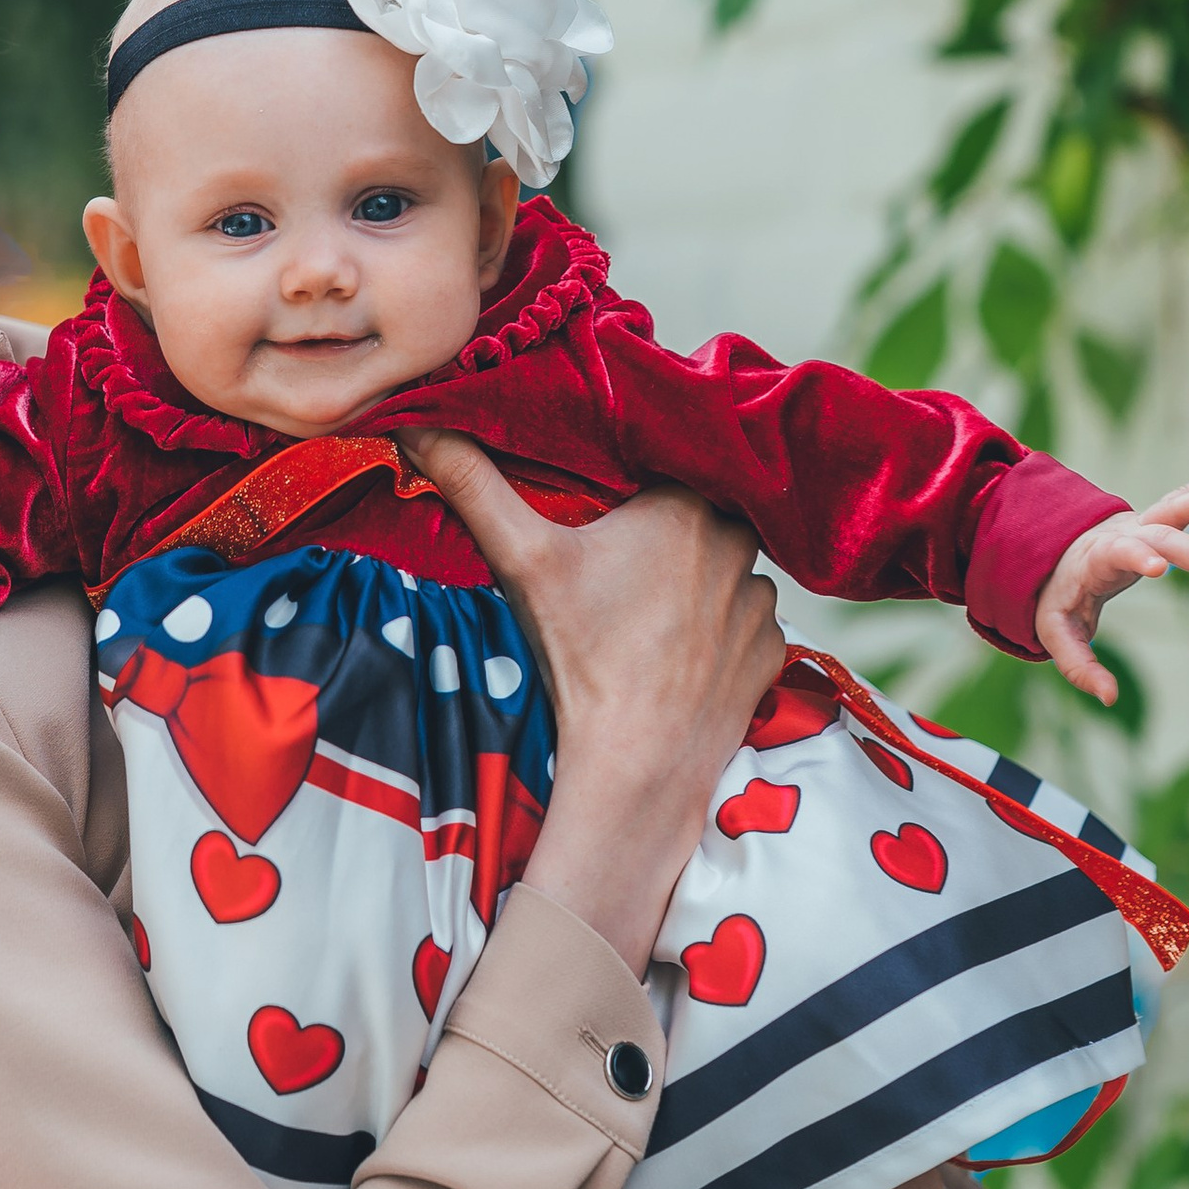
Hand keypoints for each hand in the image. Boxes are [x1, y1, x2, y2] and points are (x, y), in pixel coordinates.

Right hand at [410, 437, 784, 972]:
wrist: (638, 763)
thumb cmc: (582, 656)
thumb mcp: (523, 560)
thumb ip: (474, 483)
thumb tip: (416, 425)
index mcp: (687, 504)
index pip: (663, 469)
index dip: (632, 488)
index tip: (603, 512)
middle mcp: (739, 543)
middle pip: (697, 518)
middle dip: (663, 535)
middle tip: (617, 568)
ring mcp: (761, 600)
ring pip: (726, 568)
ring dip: (697, 581)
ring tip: (647, 614)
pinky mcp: (772, 649)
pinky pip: (746, 620)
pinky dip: (719, 629)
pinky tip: (679, 650)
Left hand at [1034, 462, 1188, 703]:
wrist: (1053, 555)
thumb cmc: (1057, 597)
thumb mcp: (1055, 633)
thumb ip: (1078, 665)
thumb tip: (1108, 698)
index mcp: (1097, 558)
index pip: (1119, 553)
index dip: (1137, 557)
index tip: (1159, 569)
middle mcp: (1122, 535)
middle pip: (1159, 536)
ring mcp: (1141, 525)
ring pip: (1174, 508)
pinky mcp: (1156, 522)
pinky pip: (1182, 499)